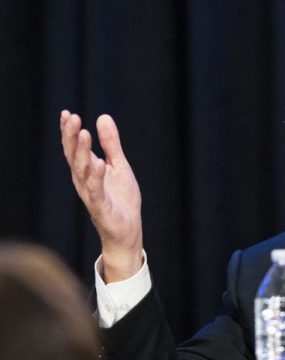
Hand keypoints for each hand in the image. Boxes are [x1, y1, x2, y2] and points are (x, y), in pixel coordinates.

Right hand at [60, 110, 143, 282]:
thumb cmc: (121, 199)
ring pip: (82, 171)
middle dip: (72, 137)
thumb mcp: (119, 166)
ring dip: (82, 152)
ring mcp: (91, 195)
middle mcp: (84, 182)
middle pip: (74, 156)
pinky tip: (99, 163)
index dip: (70, 132)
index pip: (75, 148)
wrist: (127, 231)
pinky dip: (96, 177)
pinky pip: (96, 191)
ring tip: (84, 133)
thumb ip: (111, 144)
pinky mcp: (101, 208)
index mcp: (87, 171)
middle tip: (72, 117)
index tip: (67, 113)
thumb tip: (103, 117)